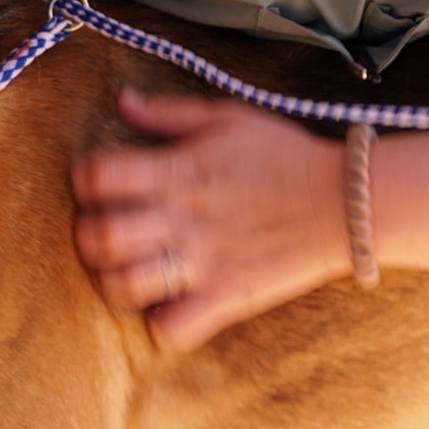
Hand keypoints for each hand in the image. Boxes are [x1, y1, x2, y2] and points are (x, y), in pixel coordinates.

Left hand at [72, 91, 351, 351]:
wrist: (344, 201)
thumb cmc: (282, 154)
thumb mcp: (224, 117)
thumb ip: (167, 113)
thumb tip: (123, 100)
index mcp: (175, 171)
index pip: (97, 176)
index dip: (84, 177)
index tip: (95, 181)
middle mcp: (180, 218)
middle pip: (99, 237)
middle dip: (87, 233)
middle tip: (102, 228)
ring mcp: (201, 263)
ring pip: (124, 286)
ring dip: (113, 279)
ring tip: (126, 268)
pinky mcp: (225, 298)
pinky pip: (172, 328)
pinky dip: (159, 322)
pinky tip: (164, 302)